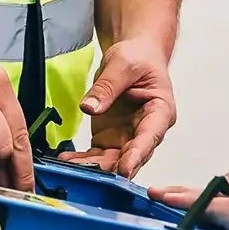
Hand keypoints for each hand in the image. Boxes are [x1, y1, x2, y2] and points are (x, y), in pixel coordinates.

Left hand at [63, 38, 176, 176]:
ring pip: (113, 160)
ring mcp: (128, 137)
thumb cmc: (139, 58)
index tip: (125, 169)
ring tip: (72, 168)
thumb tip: (90, 107)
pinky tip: (67, 161)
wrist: (133, 56)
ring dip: (94, 167)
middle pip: (131, 155)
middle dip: (112, 168)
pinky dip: (83, 160)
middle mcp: (146, 130)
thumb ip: (108, 87)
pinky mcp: (110, 138)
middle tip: (92, 173)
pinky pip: (97, 154)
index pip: (150, 137)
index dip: (137, 155)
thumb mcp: (123, 65)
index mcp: (160, 112)